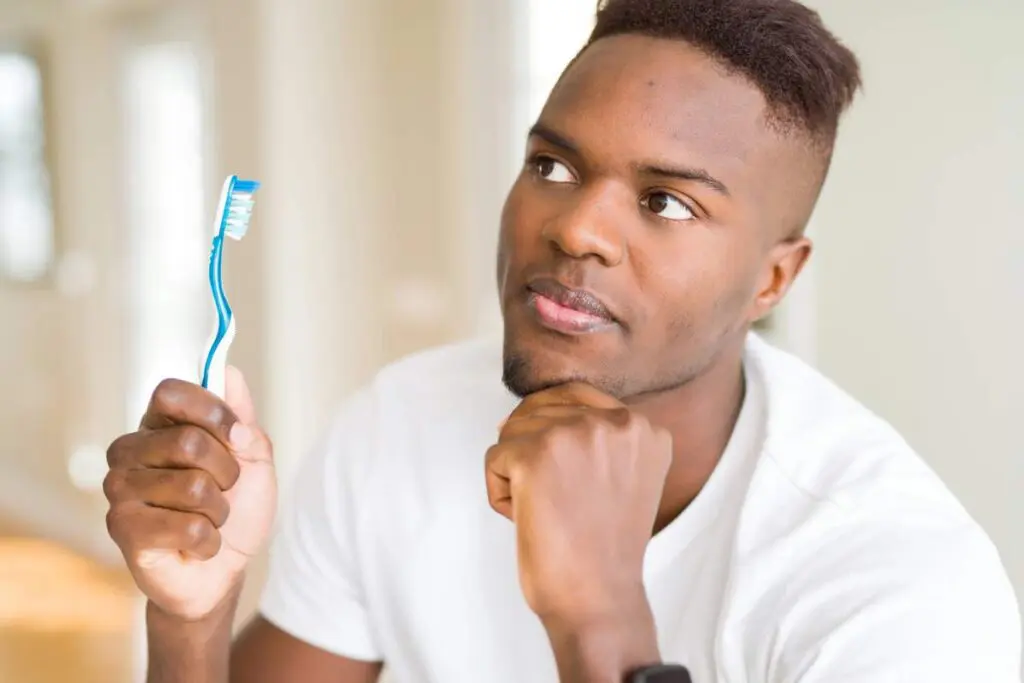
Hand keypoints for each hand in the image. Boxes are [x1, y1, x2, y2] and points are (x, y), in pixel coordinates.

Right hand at [104, 367, 276, 621]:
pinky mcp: (122, 529)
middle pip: (189, 441)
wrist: (225, 570)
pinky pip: (188, 528)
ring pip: (193, 487)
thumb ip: (242, 416)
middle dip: (227, 472)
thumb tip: (228, 374)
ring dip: (219, 510)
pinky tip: (195, 545)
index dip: (214, 413)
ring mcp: (120, 490)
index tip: (238, 436)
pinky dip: (209, 540)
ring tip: (208, 519)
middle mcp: (130, 451)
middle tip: (224, 490)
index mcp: (159, 424)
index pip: (171, 392)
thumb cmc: (237, 508)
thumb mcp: (254, 457)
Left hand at [485, 382, 671, 630]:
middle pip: (538, 411)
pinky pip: (494, 459)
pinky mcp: (534, 455)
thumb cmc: (600, 547)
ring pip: (513, 432)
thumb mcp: (620, 475)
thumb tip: (511, 415)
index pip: (573, 397)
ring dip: (517, 474)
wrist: (597, 600)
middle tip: (563, 504)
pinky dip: (500, 493)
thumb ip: (592, 437)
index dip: (554, 438)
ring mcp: (574, 434)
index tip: (570, 485)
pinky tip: (529, 519)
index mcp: (642, 426)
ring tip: (549, 511)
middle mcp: (614, 421)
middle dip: (535, 457)